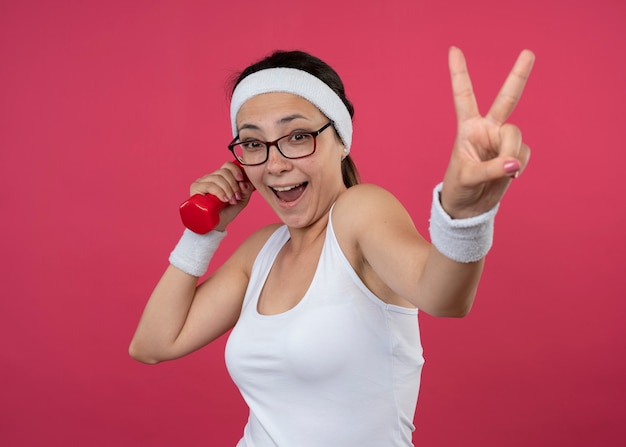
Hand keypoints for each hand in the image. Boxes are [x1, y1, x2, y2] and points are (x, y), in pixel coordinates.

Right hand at [190, 161, 253, 229]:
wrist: (217, 225)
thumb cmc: (227, 212)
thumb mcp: (241, 200)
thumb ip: (246, 190)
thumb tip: (245, 183)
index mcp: (221, 177)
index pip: (227, 165)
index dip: (235, 170)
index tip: (241, 180)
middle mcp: (210, 177)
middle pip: (223, 171)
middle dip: (233, 184)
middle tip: (237, 197)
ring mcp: (202, 182)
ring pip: (217, 178)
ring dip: (228, 189)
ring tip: (231, 200)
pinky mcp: (195, 188)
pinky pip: (209, 185)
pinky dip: (219, 191)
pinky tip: (224, 199)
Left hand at [441, 46, 534, 217]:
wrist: (469, 207)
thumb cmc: (459, 188)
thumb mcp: (467, 178)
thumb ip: (492, 169)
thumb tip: (515, 163)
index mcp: (468, 128)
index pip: (464, 96)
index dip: (459, 73)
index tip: (453, 50)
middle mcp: (487, 129)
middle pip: (507, 98)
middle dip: (519, 75)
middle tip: (529, 52)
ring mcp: (502, 140)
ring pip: (516, 136)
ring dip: (510, 154)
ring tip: (503, 172)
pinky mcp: (515, 153)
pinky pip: (523, 154)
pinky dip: (518, 165)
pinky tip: (510, 174)